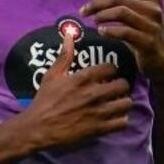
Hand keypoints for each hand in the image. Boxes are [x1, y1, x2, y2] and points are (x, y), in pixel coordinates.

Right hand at [20, 24, 131, 150]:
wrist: (37, 128)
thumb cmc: (44, 101)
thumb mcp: (52, 75)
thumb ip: (64, 56)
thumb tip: (69, 34)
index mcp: (84, 78)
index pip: (112, 67)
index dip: (110, 71)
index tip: (106, 76)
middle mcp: (94, 93)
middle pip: (123, 85)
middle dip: (120, 86)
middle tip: (113, 91)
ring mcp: (98, 112)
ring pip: (126, 103)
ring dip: (122, 103)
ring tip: (115, 105)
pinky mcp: (99, 128)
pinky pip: (122, 122)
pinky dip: (120, 120)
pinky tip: (113, 119)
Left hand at [81, 0, 163, 85]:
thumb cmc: (146, 36)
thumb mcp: (134, 15)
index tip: (87, 6)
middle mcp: (155, 8)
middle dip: (98, 4)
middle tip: (84, 12)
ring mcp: (153, 25)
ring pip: (121, 12)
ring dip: (103, 15)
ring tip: (94, 21)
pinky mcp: (148, 42)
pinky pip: (124, 32)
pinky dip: (110, 31)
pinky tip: (102, 32)